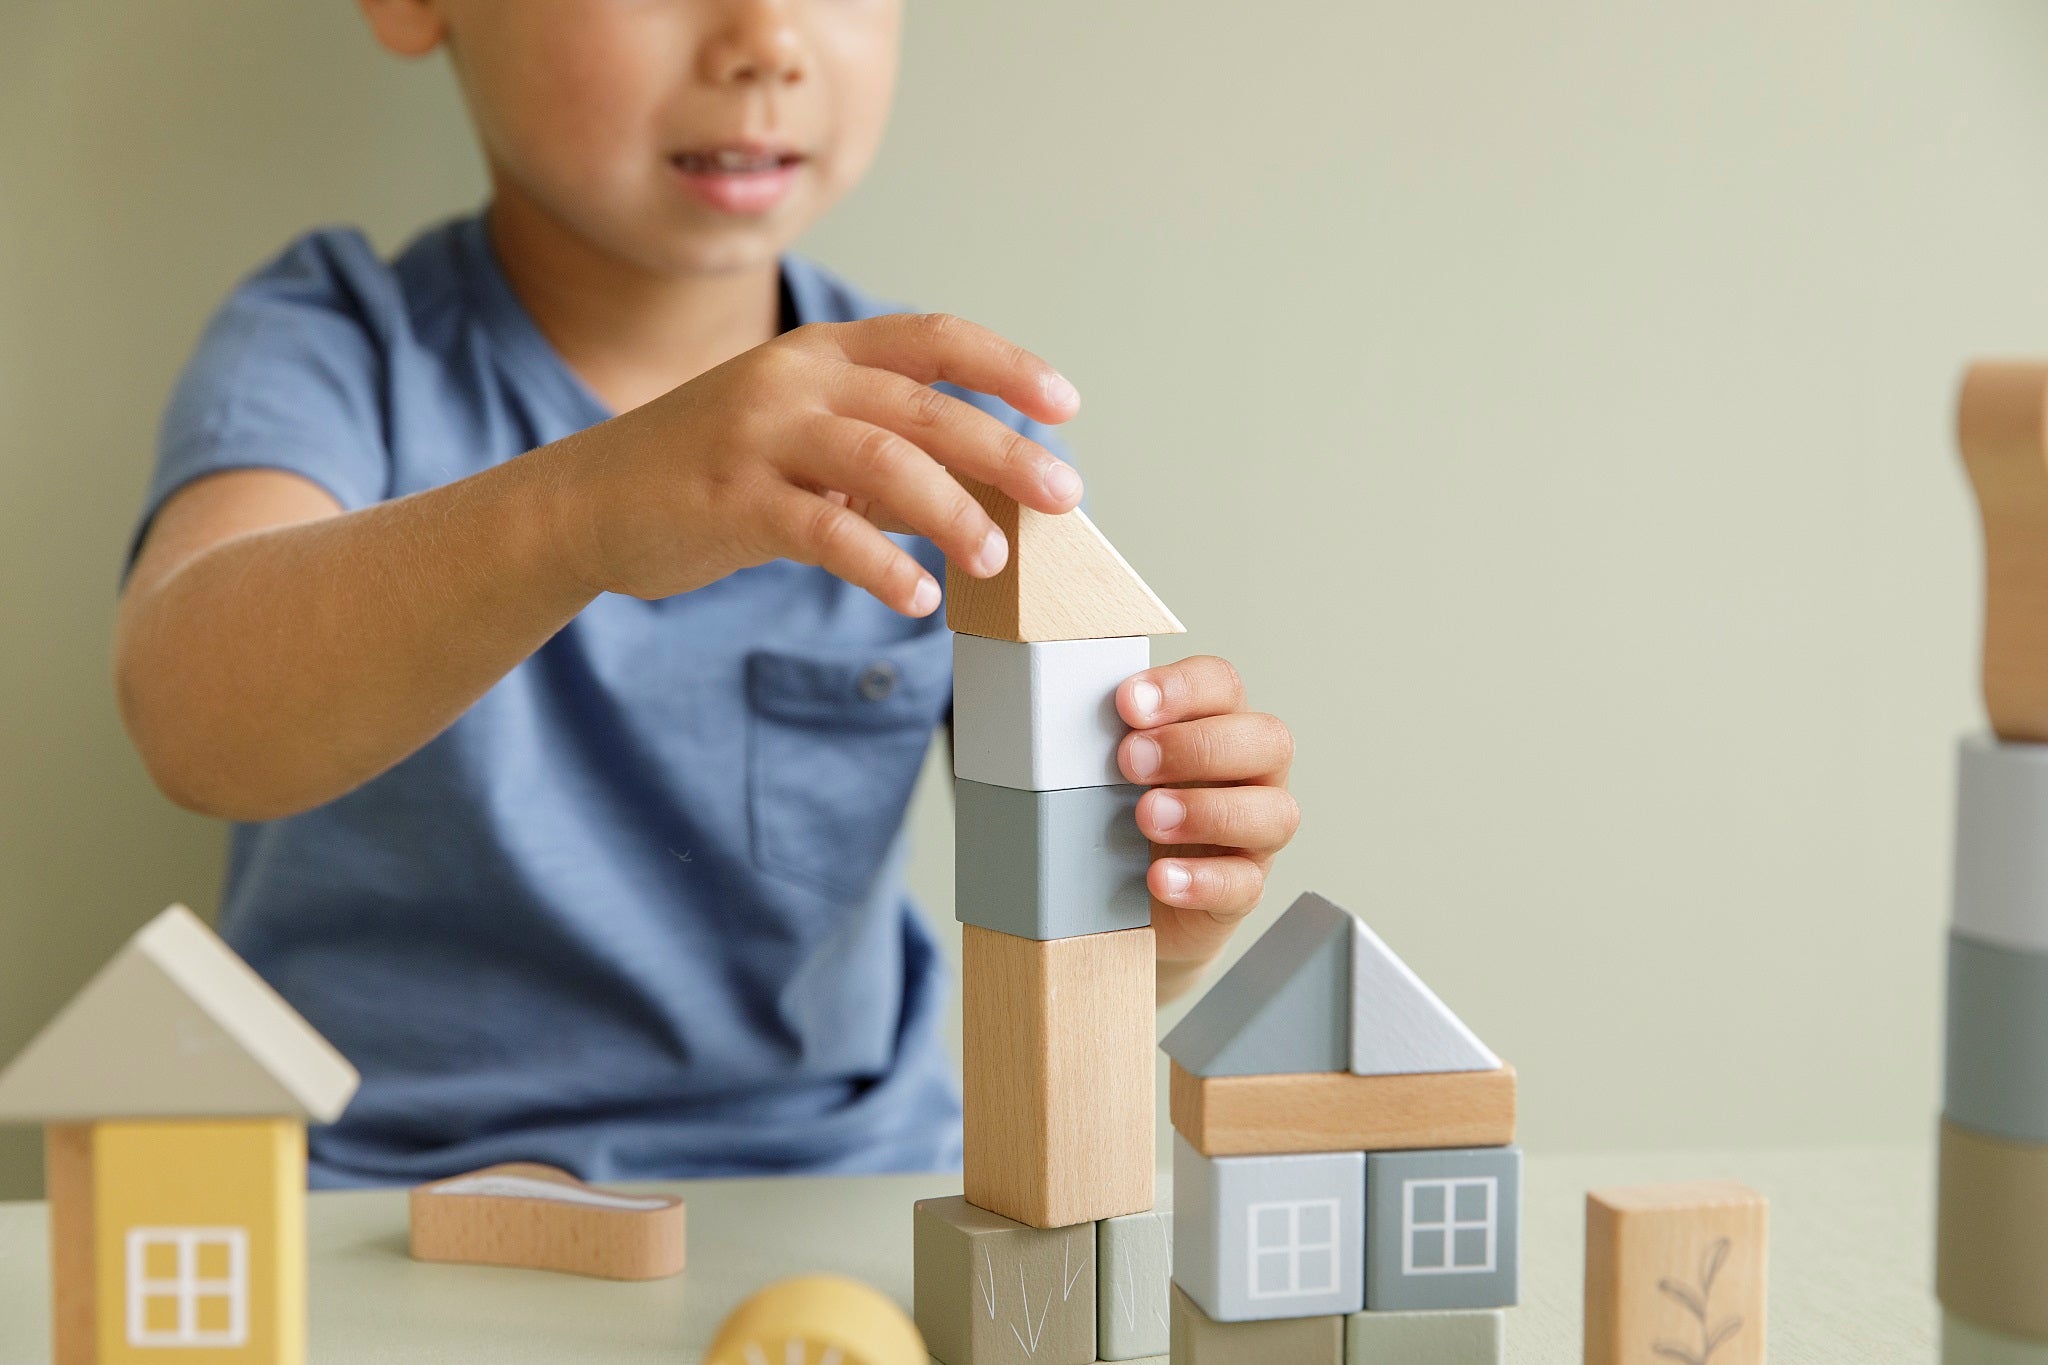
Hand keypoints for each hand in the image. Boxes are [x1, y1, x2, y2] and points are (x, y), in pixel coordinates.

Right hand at [551, 312, 1082, 610]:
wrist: (585, 502)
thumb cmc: (708, 472)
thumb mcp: (797, 438)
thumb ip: (878, 453)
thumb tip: (981, 496)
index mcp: (819, 352)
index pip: (932, 337)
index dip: (1005, 367)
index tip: (1064, 404)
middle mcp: (793, 380)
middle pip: (922, 405)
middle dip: (1003, 449)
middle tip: (1063, 494)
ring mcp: (759, 436)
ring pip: (881, 461)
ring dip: (951, 511)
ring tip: (995, 559)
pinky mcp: (730, 500)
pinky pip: (823, 531)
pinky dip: (879, 565)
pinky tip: (917, 596)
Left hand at [1116, 656, 1299, 998]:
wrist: (1121, 900)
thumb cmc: (1119, 816)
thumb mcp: (1106, 770)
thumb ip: (1099, 740)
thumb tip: (1054, 719)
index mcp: (1218, 724)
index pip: (1222, 685)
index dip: (1182, 688)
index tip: (1128, 703)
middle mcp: (1252, 772)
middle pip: (1267, 740)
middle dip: (1195, 746)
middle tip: (1131, 761)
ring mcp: (1256, 833)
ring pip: (1275, 812)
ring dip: (1207, 811)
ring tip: (1147, 817)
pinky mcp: (1244, 887)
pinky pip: (1245, 883)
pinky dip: (1203, 880)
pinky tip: (1160, 878)